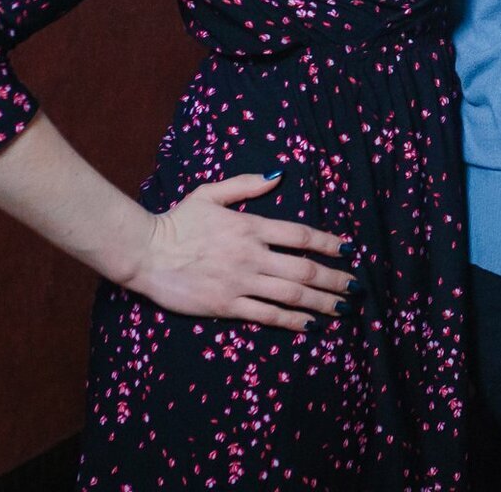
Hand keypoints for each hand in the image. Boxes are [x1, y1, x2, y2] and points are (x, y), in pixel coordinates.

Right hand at [123, 170, 356, 331]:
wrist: (144, 252)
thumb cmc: (177, 221)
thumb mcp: (210, 193)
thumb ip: (246, 184)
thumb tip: (279, 175)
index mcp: (251, 226)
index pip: (301, 235)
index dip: (329, 243)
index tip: (349, 251)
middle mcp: (252, 255)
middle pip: (304, 269)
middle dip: (335, 280)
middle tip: (356, 288)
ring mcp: (240, 281)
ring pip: (291, 294)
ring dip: (321, 302)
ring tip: (342, 309)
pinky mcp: (226, 305)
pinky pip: (266, 314)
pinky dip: (291, 320)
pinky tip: (309, 325)